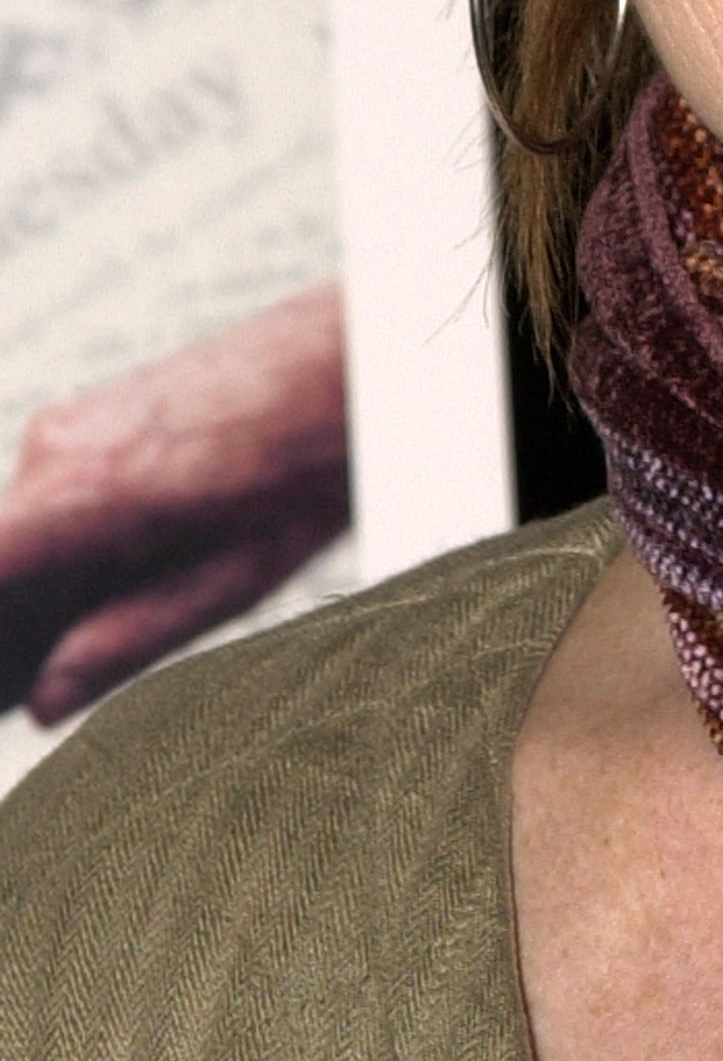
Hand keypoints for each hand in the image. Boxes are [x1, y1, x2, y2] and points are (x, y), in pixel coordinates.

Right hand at [0, 284, 349, 723]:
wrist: (350, 358)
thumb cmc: (309, 463)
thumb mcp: (230, 580)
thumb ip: (125, 642)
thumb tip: (43, 702)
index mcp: (79, 495)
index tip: (13, 674)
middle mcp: (55, 447)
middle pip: (0, 557)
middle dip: (24, 615)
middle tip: (71, 669)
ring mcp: (71, 420)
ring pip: (25, 528)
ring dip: (54, 579)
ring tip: (141, 603)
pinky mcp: (93, 412)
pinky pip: (55, 492)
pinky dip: (76, 538)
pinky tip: (148, 556)